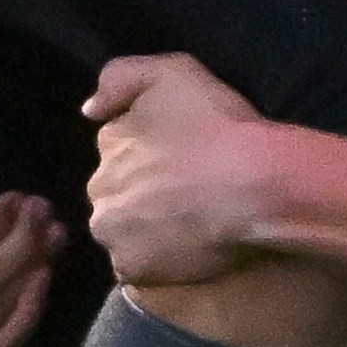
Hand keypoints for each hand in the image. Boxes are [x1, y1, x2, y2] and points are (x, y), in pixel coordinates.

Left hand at [84, 54, 270, 286]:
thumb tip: (90, 109)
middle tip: (184, 188)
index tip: (180, 151)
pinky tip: (186, 245)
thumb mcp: (171, 72)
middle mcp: (100, 193)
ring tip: (188, 219)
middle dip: (140, 188)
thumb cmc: (217, 126)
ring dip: (145, 225)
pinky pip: (139, 264)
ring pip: (125, 229)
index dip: (150, 147)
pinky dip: (156, 257)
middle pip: (117, 189)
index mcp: (108, 145)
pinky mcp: (136, 274)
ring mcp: (115, 238)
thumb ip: (121, 77)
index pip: (118, 146)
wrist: (256, 187)